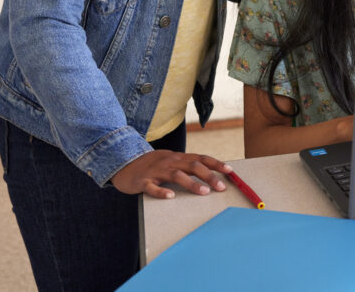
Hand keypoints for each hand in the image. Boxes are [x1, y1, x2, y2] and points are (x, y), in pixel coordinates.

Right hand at [110, 149, 232, 198]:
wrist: (124, 164)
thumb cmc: (153, 165)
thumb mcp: (172, 161)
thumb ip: (188, 166)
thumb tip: (212, 173)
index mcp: (178, 158)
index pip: (201, 158)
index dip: (216, 164)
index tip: (230, 171)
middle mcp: (170, 162)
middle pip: (193, 166)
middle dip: (209, 176)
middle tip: (221, 187)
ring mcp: (156, 171)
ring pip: (176, 175)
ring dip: (191, 183)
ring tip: (204, 192)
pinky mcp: (143, 181)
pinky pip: (152, 186)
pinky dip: (161, 191)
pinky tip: (170, 197)